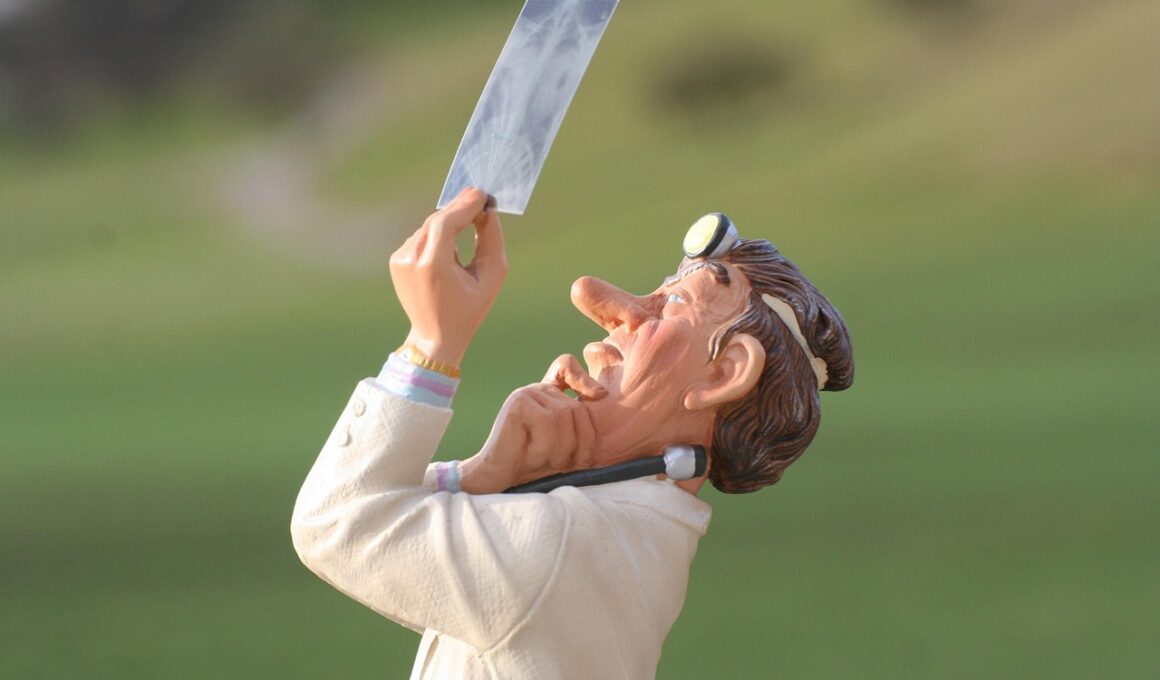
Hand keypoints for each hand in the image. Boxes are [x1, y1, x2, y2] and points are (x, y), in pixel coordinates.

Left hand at [388, 188, 506, 365]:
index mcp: (432, 267)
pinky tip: (450, 246)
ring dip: (449, 221)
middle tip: (478, 196)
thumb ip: (491, 240)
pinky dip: (437, 235)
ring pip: (429, 227)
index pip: (445, 224)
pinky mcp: (396, 260)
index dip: (464, 206)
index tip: (481, 194)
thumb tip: (485, 211)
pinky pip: (421, 237)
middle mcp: (410, 260)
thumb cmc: (469, 309)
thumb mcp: (490, 277)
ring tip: (470, 220)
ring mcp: (399, 260)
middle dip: (458, 208)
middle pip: (436, 221)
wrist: (434, 336)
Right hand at [460, 355, 607, 493]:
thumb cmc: (532, 463)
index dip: (584, 378)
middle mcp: (538, 389)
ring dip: (559, 449)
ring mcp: (527, 393)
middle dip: (577, 443)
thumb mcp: (564, 444)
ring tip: (541, 460)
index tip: (600, 396)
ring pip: (562, 417)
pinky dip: (543, 447)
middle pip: (575, 409)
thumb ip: (580, 424)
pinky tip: (528, 455)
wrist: (496, 476)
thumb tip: (602, 395)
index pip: (567, 367)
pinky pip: (547, 422)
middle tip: (562, 464)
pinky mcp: (518, 402)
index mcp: (549, 394)